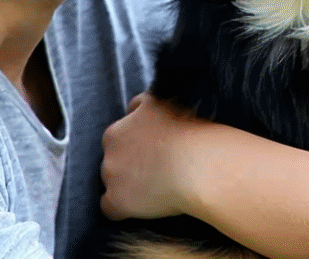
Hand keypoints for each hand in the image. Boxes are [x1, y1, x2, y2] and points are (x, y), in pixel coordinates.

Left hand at [100, 93, 211, 220]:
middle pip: (115, 158)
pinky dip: (124, 208)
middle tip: (159, 167)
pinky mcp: (117, 201)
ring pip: (113, 181)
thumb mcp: (163, 100)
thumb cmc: (189, 130)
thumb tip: (133, 108)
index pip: (120, 136)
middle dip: (131, 162)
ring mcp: (111, 175)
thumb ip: (142, 104)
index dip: (139, 143)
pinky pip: (110, 208)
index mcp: (119, 127)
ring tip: (158, 187)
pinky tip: (144, 206)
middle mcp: (110, 149)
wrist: (198, 163)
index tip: (156, 150)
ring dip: (128, 184)